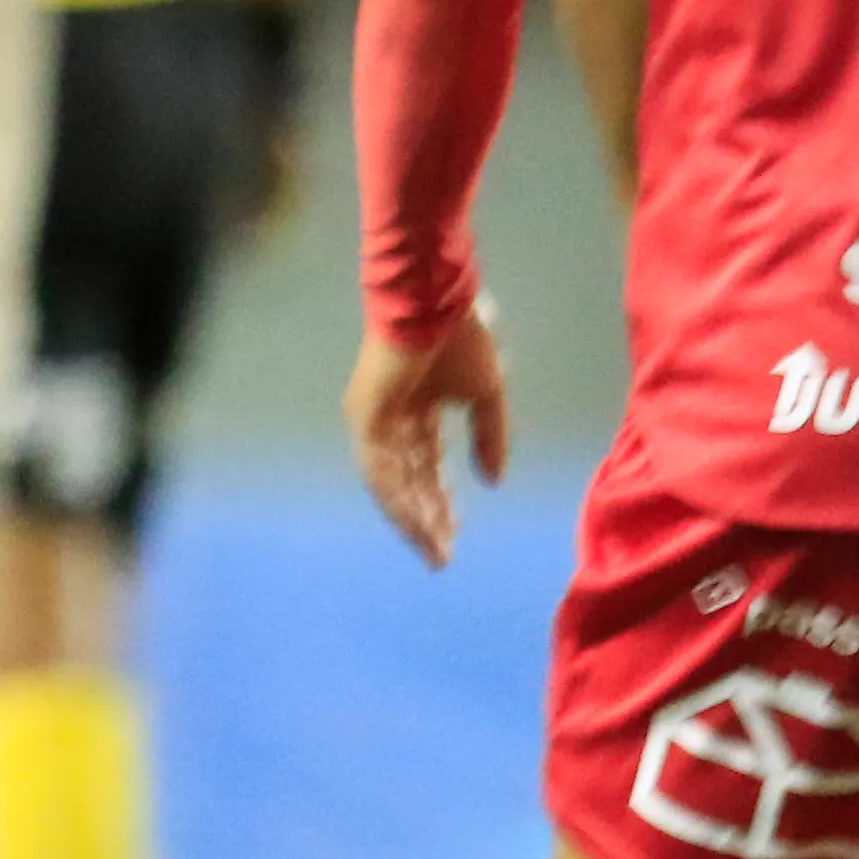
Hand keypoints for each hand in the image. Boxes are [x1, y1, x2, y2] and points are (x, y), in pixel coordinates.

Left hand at [346, 307, 510, 565]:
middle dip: (426, 519)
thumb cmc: (461, 340)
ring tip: (433, 549)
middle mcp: (391, 421)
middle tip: (442, 554)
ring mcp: (374, 419)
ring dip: (411, 517)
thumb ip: (490, 438)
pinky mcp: (365, 414)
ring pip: (390, 482)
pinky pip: (378, 468)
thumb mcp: (486, 396)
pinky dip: (397, 496)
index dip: (441, 501)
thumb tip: (492, 482)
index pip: (426, 467)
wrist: (436, 304)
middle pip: (407, 481)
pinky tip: (417, 522)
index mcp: (418, 413)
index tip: (456, 536)